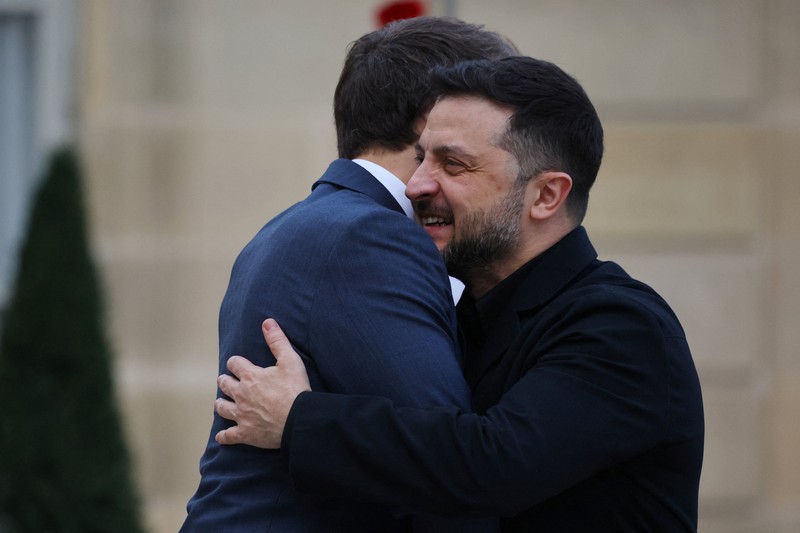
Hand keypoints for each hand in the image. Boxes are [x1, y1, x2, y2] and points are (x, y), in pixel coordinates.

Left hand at [214, 318, 310, 447]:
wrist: (298, 419)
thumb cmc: (295, 389)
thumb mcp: (290, 360)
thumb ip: (277, 341)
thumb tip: (267, 322)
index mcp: (250, 376)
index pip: (234, 364)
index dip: (235, 362)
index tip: (237, 363)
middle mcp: (241, 394)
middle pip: (225, 384)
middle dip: (224, 380)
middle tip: (225, 380)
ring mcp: (241, 415)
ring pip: (223, 408)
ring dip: (221, 404)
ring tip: (220, 402)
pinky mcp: (245, 433)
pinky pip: (229, 436)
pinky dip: (224, 436)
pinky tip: (221, 437)